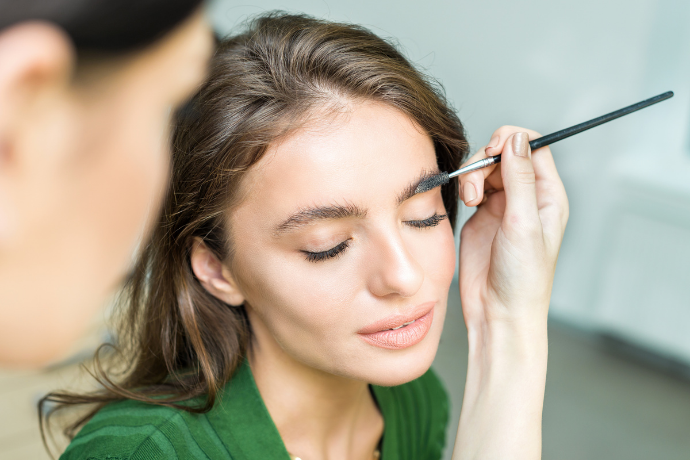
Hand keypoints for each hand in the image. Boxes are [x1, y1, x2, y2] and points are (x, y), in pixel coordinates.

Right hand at [452, 126, 567, 459]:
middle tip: (477, 188)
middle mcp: (526, 197)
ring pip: (485, 168)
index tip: (492, 153)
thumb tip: (516, 138)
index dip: (510, 142)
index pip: (532, 146)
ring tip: (470, 200)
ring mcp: (502, 206)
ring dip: (472, 176)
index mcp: (547, 196)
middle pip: (503, 153)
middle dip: (485, 162)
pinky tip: (466, 204)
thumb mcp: (523, 224)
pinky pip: (471, 186)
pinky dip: (464, 187)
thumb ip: (519, 179)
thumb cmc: (522, 279)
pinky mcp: (480, 217)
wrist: (498, 312)